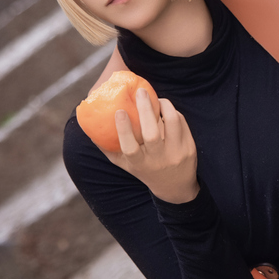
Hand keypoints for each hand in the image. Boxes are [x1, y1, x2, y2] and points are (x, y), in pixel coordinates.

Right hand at [104, 86, 198, 203]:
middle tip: (140, 92)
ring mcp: (176, 154)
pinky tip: (165, 108)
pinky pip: (182, 123)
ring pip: (172, 124)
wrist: (174, 187)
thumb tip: (89, 126)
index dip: (124, 129)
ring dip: (165, 107)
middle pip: (152, 134)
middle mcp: (158, 160)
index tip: (119, 111)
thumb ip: (108, 147)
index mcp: (139, 164)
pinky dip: (172, 112)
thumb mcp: (124, 164)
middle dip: (146, 110)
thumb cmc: (143, 170)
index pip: (130, 148)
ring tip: (156, 99)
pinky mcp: (189, 147)